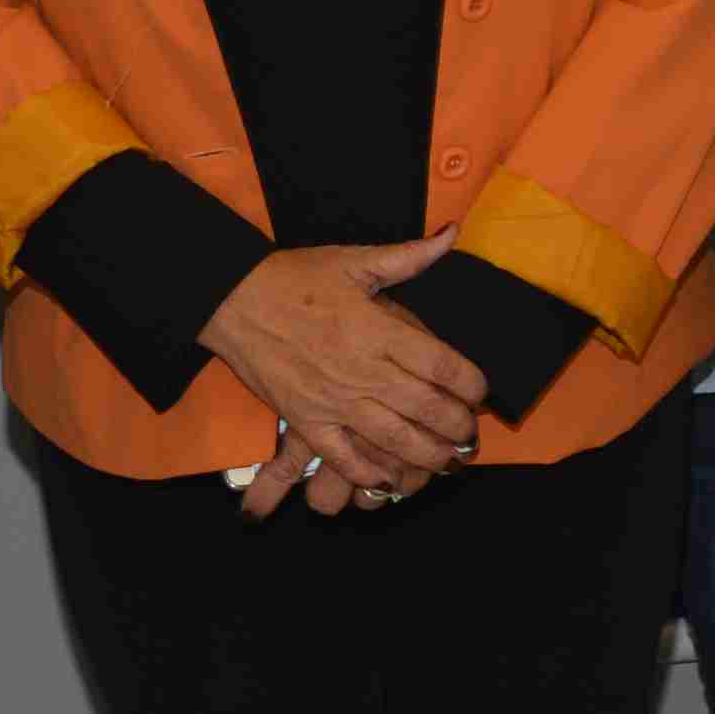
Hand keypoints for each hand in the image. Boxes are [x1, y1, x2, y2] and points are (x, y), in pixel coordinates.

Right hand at [200, 229, 486, 505]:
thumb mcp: (356, 261)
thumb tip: (453, 232)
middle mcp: (362, 371)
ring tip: (447, 462)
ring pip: (392, 439)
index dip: (471, 385)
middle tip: (472, 436)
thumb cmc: (296, 279)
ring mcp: (333, 400)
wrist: (232, 301)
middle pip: (426, 408)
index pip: (442, 366)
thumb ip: (411, 255)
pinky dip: (368, 473)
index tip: (481, 392)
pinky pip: (341, 456)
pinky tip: (390, 481)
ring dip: (426, 455)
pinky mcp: (304, 420)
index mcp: (380, 331)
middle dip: (457, 427)